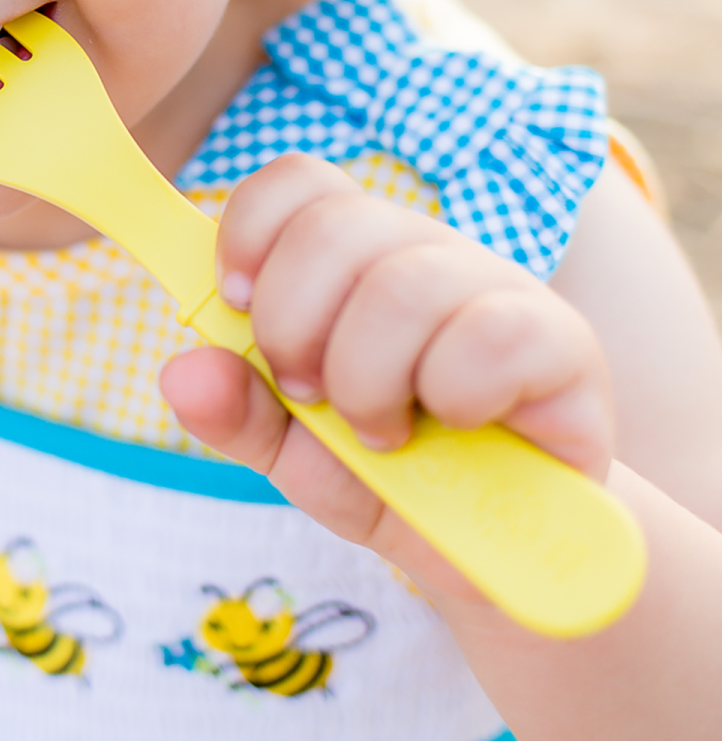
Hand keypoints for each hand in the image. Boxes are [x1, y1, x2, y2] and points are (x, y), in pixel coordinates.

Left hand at [159, 153, 615, 601]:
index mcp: (354, 258)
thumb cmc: (391, 482)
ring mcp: (498, 287)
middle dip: (292, 323)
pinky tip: (456, 428)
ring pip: (403, 284)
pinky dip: (451, 394)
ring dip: (366, 376)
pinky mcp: (563, 343)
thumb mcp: (294, 455)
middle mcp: (424, 252)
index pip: (297, 181)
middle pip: (335, 226)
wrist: (500, 559)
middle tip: (307, 394)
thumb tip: (177, 371)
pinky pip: (489, 334)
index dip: (248, 231)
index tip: (235, 304)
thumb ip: (236, 412)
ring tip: (378, 431)